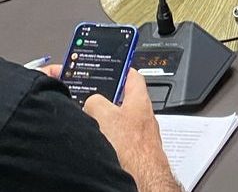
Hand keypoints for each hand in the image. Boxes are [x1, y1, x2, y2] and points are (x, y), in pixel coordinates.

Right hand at [84, 70, 181, 191]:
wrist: (142, 179)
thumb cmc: (132, 149)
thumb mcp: (106, 116)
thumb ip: (96, 102)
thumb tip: (91, 101)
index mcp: (140, 101)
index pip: (133, 76)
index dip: (122, 68)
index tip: (113, 64)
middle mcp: (143, 116)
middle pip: (123, 99)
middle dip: (105, 98)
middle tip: (89, 98)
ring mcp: (140, 135)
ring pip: (119, 120)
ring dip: (104, 120)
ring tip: (89, 123)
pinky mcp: (134, 151)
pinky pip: (118, 138)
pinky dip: (107, 137)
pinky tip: (97, 143)